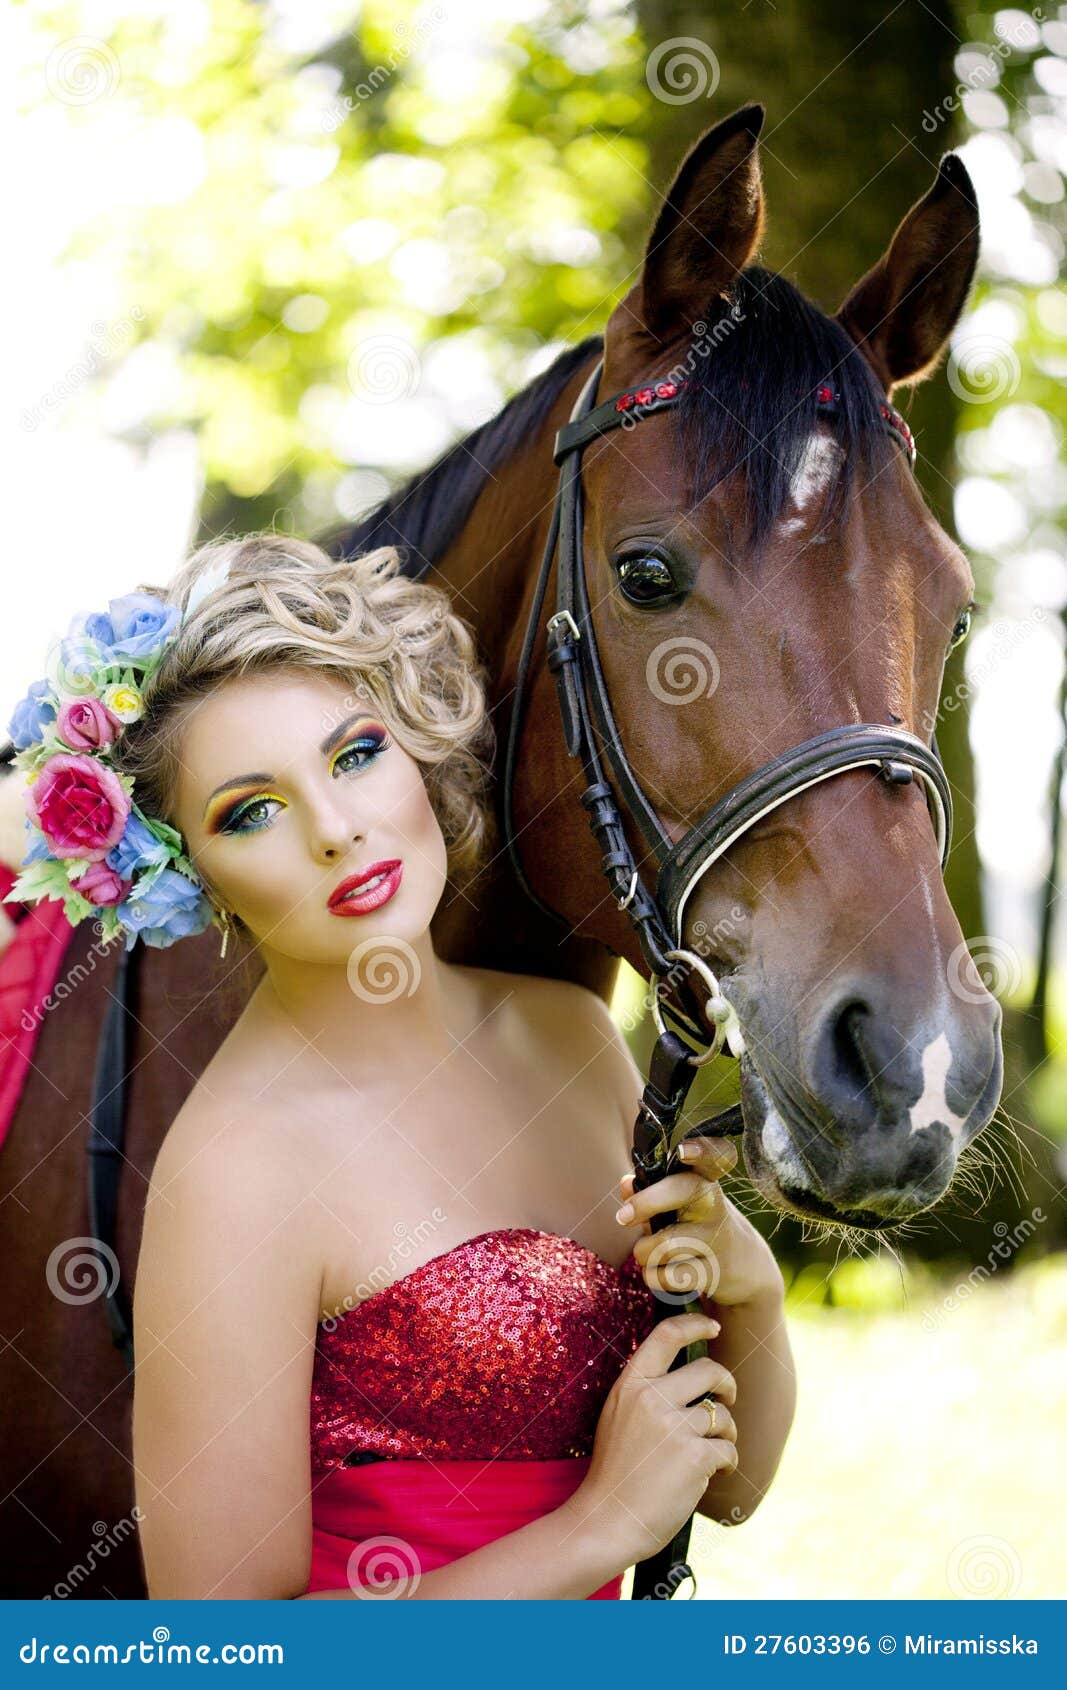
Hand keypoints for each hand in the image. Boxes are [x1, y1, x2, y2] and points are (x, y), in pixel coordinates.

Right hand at [567, 1311, 738, 1562]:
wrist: (609, 1520)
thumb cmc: (617, 1471)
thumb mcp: (619, 1416)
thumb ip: (648, 1391)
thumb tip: (692, 1375)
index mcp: (631, 1384)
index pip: (666, 1335)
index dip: (695, 1324)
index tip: (713, 1326)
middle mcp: (651, 1398)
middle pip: (709, 1370)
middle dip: (727, 1385)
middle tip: (727, 1399)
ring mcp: (673, 1426)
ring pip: (722, 1414)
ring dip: (725, 1434)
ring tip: (711, 1453)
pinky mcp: (694, 1456)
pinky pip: (728, 1448)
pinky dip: (728, 1462)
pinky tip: (713, 1474)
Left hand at [616, 1136, 783, 1308]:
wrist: (744, 1266)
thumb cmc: (699, 1225)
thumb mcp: (679, 1204)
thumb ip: (649, 1192)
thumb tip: (625, 1184)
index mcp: (704, 1180)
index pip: (712, 1157)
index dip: (700, 1150)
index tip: (682, 1151)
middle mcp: (714, 1204)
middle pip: (682, 1190)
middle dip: (645, 1202)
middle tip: (623, 1217)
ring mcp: (717, 1237)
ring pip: (665, 1243)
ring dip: (644, 1252)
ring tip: (646, 1254)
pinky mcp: (716, 1270)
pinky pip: (669, 1276)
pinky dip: (654, 1277)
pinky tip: (658, 1274)